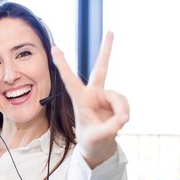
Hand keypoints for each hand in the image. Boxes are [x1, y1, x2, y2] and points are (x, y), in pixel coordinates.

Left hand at [52, 31, 128, 167]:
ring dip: (121, 111)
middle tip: (111, 31)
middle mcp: (93, 94)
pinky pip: (124, 105)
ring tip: (119, 124)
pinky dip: (124, 114)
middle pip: (102, 69)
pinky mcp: (116, 103)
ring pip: (119, 98)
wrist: (98, 147)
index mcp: (80, 99)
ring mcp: (106, 97)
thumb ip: (109, 128)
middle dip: (107, 51)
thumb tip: (123, 118)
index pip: (70, 79)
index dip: (62, 64)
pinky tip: (120, 123)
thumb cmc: (91, 141)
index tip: (54, 47)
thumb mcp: (96, 138)